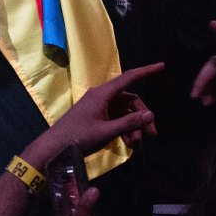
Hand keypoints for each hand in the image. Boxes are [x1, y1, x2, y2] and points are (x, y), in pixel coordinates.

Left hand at [25, 62, 163, 170]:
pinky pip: (116, 119)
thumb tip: (150, 114)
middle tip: (152, 134)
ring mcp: (99, 107)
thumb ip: (129, 123)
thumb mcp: (105, 132)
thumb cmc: (77, 138)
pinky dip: (124, 129)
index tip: (162, 66)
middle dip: (142, 117)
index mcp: (102, 94)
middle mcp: (102, 97)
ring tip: (137, 145)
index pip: (128, 78)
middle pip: (130, 101)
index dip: (146, 71)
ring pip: (124, 112)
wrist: (54, 148)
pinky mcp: (97, 117)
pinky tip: (129, 144)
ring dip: (133, 127)